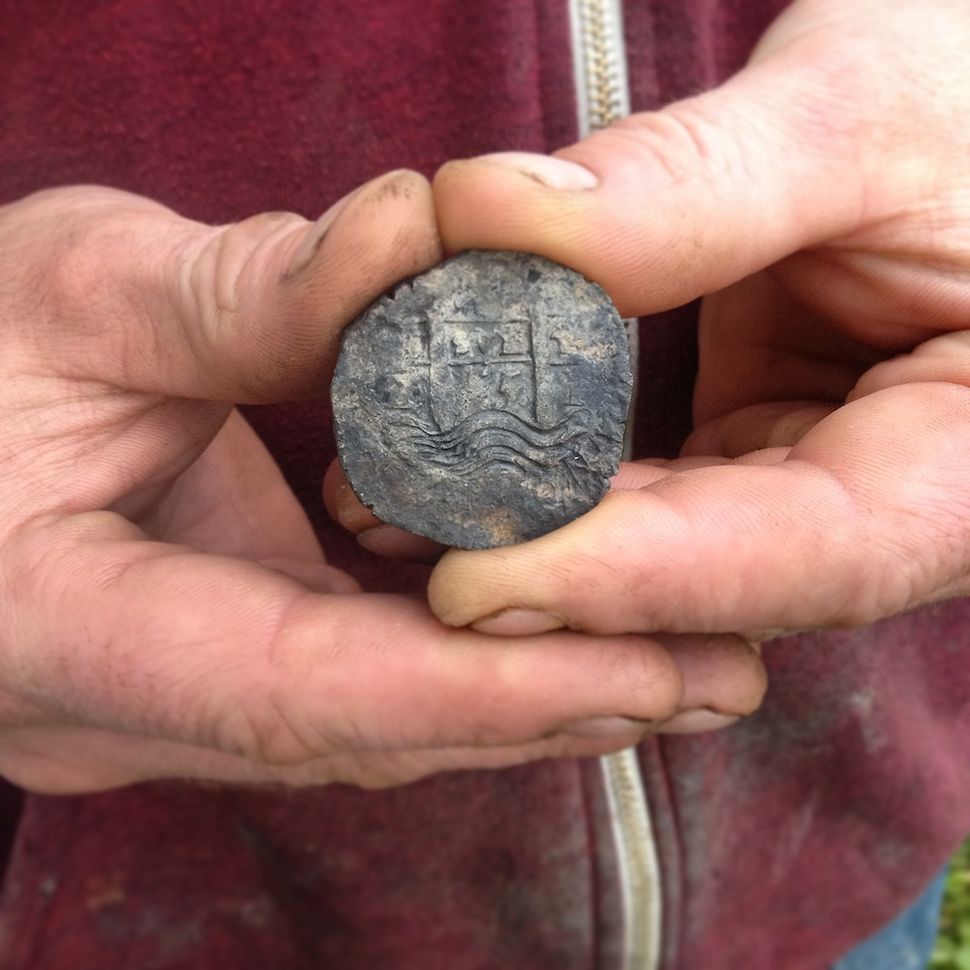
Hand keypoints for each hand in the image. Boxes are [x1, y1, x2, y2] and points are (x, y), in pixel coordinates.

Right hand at [0, 175, 766, 793]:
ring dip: (529, 695)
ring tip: (681, 667)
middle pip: (369, 731)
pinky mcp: (214, 663)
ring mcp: (172, 703)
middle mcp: (126, 708)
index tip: (644, 665)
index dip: (482, 684)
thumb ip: (241, 289)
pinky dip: (472, 661)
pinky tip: (570, 628)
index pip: (304, 691)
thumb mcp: (75, 293)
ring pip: (378, 723)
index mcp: (66, 632)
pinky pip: (363, 681)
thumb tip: (409, 240)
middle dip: (547, 708)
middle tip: (715, 677)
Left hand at [422, 0, 969, 641]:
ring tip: (391, 505)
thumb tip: (487, 216)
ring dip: (534, 531)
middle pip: (719, 577)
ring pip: (664, 541)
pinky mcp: (748, 445)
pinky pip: (643, 482)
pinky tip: (452, 461)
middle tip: (400, 545)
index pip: (808, 557)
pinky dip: (549, 472)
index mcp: (966, 459)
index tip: (477, 583)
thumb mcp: (855, 116)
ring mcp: (808, 477)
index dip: (640, 577)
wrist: (968, 100)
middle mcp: (888, 497)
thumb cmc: (966, 94)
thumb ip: (693, 181)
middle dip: (557, 574)